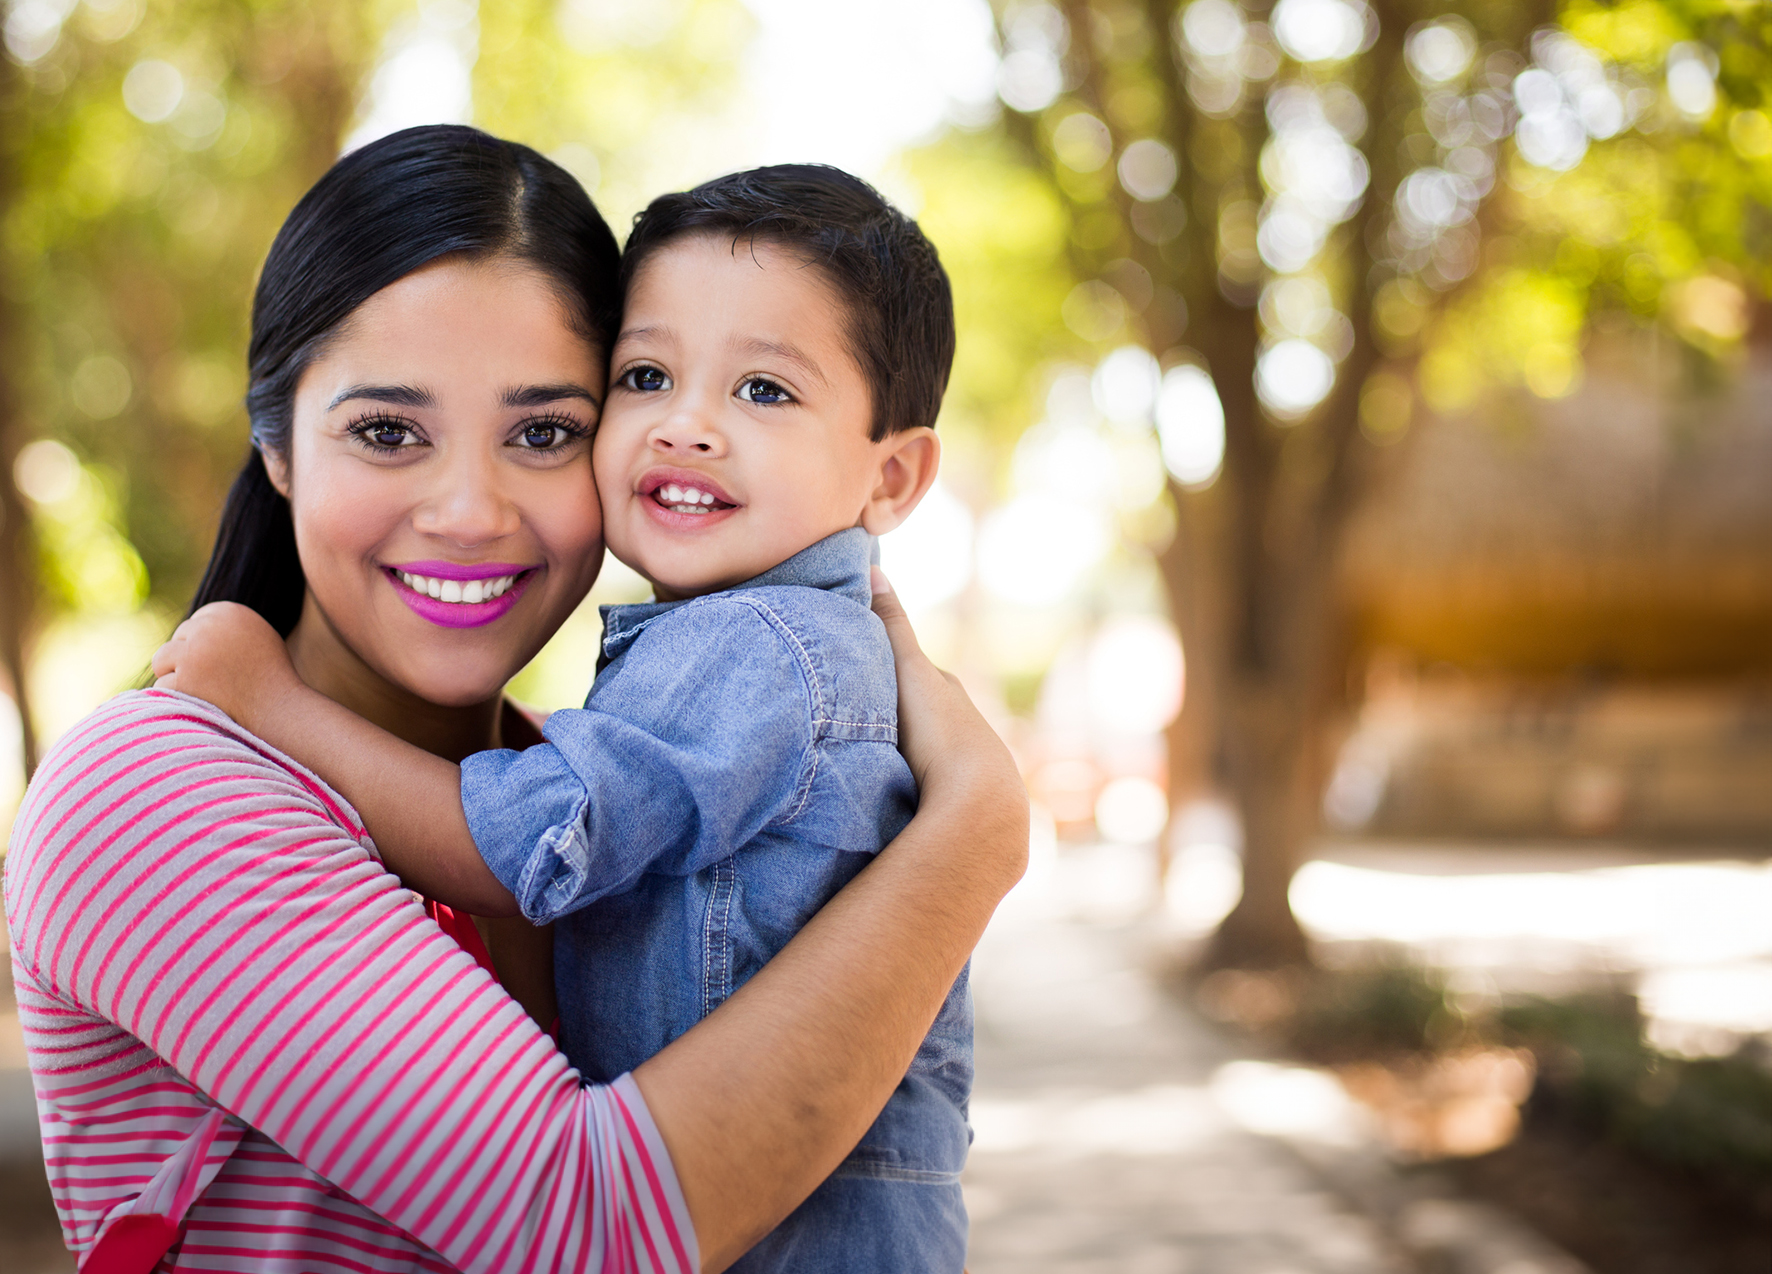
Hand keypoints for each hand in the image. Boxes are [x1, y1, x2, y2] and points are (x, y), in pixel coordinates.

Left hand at [151, 602, 301, 728]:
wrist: (279, 708)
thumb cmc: (271, 675)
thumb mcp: (256, 634)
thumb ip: (226, 625)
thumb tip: (192, 625)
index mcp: (229, 611)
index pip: (195, 622)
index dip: (204, 645)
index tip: (221, 662)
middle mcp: (209, 626)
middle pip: (178, 638)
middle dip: (189, 657)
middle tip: (216, 679)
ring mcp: (194, 653)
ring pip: (161, 659)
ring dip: (175, 674)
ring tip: (203, 689)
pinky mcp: (184, 679)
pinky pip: (163, 685)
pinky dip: (177, 697)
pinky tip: (202, 702)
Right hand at [870, 567, 1028, 866]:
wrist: (977, 803)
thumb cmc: (941, 731)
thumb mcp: (908, 671)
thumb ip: (889, 626)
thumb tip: (874, 570)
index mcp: (948, 692)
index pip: (912, 672)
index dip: (882, 668)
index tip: (851, 670)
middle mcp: (961, 725)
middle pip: (917, 712)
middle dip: (889, 713)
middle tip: (846, 718)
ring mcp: (961, 766)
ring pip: (921, 751)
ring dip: (895, 754)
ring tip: (858, 761)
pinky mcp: (955, 804)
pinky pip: (922, 784)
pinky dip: (904, 783)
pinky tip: (885, 794)